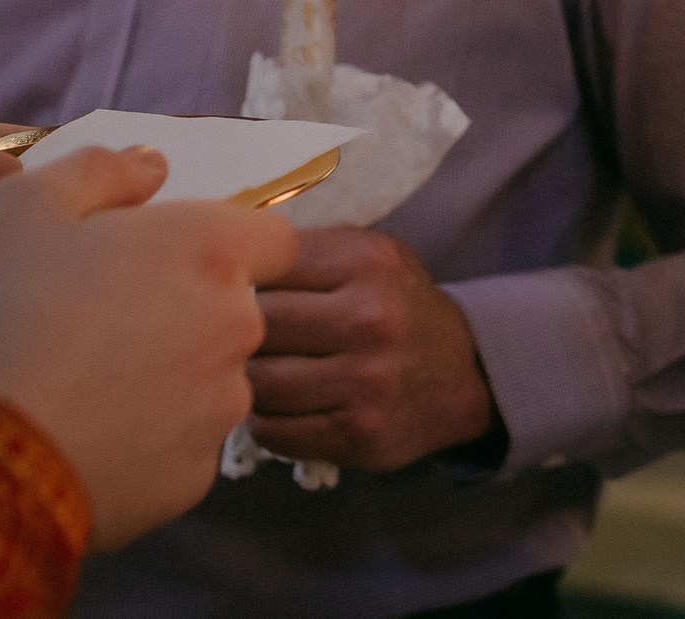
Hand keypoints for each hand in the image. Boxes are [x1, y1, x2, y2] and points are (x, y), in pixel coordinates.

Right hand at [0, 144, 298, 549]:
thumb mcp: (21, 206)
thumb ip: (101, 172)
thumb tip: (150, 165)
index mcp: (209, 252)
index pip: (273, 238)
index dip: (223, 245)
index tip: (166, 260)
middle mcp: (238, 326)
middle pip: (232, 311)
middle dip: (180, 312)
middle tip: (94, 325)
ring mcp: (220, 408)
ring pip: (206, 382)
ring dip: (163, 379)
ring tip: (78, 388)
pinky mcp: (193, 480)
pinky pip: (178, 447)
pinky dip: (144, 443)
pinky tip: (82, 439)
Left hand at [246, 226, 493, 471]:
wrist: (464, 375)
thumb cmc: (398, 308)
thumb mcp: (373, 257)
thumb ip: (308, 251)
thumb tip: (220, 257)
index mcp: (369, 262)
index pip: (268, 263)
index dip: (241, 279)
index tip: (239, 290)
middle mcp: (371, 318)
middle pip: (256, 325)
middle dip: (236, 333)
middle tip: (237, 338)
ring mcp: (366, 381)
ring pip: (258, 383)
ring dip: (248, 381)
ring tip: (262, 373)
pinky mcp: (357, 433)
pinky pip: (273, 430)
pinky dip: (266, 420)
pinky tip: (282, 406)